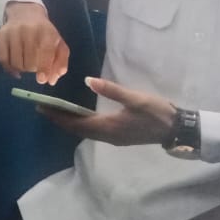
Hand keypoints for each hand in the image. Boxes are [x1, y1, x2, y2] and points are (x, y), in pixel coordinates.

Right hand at [0, 1, 69, 84]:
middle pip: (29, 62)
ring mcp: (13, 32)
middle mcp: (28, 30)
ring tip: (26, 64)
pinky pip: (3, 59)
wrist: (25, 13)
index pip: (45, 52)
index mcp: (46, 32)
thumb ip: (60, 62)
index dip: (44, 67)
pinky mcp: (1, 35)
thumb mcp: (59, 44)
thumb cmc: (45, 32)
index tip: (41, 79)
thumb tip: (52, 80)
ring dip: (22, 69)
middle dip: (33, 69)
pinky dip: (9, 68)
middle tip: (35, 65)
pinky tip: (15, 70)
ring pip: (15, 62)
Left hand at [41, 77, 176, 146]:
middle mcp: (108, 136)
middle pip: (77, 129)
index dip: (58, 116)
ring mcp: (114, 137)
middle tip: (43, 108)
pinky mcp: (119, 136)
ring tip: (55, 111)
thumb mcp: (135, 99)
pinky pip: (93, 131)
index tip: (42, 108)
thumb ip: (111, 90)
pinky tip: (78, 116)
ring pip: (85, 131)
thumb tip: (88, 81)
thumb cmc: (156, 112)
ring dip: (70, 122)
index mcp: (109, 128)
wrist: (177, 128)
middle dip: (60, 119)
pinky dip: (81, 124)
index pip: (76, 124)